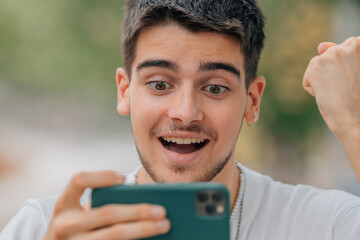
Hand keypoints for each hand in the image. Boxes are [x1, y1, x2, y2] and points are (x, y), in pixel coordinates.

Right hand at [43, 171, 169, 239]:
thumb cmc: (79, 227)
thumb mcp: (81, 213)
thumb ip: (102, 204)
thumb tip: (146, 199)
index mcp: (64, 205)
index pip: (79, 180)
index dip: (102, 176)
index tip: (124, 178)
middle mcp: (64, 225)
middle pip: (107, 213)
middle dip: (139, 210)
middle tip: (162, 210)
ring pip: (115, 235)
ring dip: (143, 229)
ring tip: (164, 225)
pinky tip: (152, 238)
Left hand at [303, 36, 359, 182]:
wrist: (356, 117)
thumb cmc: (358, 98)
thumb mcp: (354, 71)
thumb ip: (343, 55)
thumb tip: (321, 45)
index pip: (348, 51)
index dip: (349, 70)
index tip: (356, 80)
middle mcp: (350, 44)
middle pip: (331, 58)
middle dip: (334, 73)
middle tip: (346, 87)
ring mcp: (332, 53)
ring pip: (319, 68)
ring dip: (324, 82)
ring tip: (338, 91)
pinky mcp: (316, 64)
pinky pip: (308, 79)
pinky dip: (314, 90)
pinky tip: (327, 95)